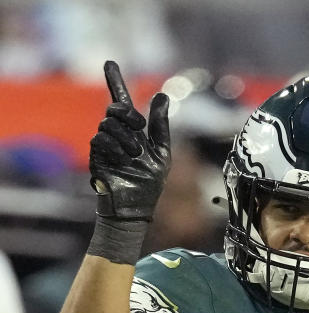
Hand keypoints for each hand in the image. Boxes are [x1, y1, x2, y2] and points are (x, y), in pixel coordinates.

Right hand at [89, 60, 170, 221]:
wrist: (137, 203)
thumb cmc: (150, 180)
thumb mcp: (162, 150)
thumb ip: (160, 124)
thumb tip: (162, 94)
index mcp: (133, 130)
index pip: (121, 100)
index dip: (115, 81)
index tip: (110, 63)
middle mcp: (117, 133)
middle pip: (114, 109)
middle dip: (128, 115)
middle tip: (139, 128)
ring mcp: (104, 143)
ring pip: (108, 124)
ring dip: (126, 138)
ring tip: (134, 155)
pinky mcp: (95, 154)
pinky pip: (100, 140)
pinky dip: (115, 148)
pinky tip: (123, 160)